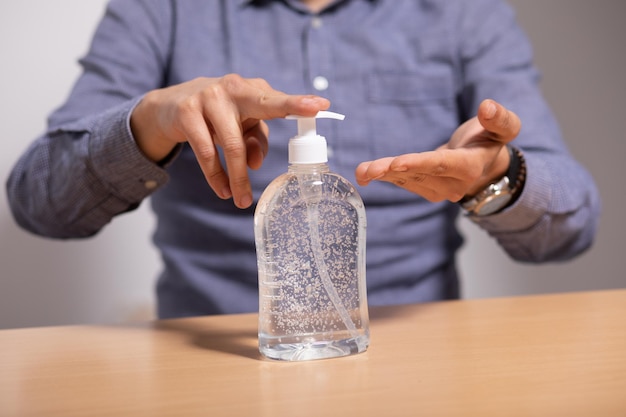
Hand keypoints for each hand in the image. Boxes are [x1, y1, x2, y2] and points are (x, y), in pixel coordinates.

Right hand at [130, 74, 329, 207]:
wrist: (169, 106)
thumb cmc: (218, 115)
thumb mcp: (240, 125)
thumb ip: (255, 139)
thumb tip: (256, 165)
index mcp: (252, 90)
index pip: (277, 100)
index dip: (298, 103)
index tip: (321, 106)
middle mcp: (233, 87)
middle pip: (256, 114)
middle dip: (270, 137)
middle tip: (281, 159)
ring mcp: (208, 97)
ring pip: (232, 144)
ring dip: (238, 177)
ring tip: (242, 200)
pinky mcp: (187, 113)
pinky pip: (206, 152)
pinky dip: (216, 176)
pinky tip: (222, 190)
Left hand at [355, 99, 521, 201]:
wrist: (485, 165)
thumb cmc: (489, 141)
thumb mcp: (504, 127)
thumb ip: (499, 119)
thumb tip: (487, 107)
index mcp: (470, 167)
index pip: (441, 165)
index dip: (418, 164)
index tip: (397, 163)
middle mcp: (453, 184)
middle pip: (418, 174)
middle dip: (391, 170)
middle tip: (368, 170)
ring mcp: (439, 190)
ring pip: (406, 180)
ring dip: (382, 175)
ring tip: (361, 171)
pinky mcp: (425, 190)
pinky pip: (402, 182)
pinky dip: (383, 177)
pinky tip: (365, 174)